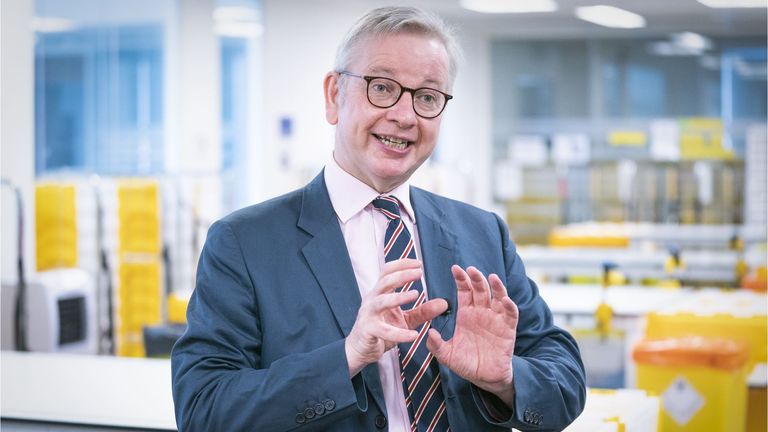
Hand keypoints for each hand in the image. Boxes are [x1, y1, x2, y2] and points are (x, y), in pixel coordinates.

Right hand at [346, 259, 447, 376]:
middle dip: (402, 275)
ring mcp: (368, 314)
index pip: (388, 272)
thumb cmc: (381, 329)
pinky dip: (399, 333)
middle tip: (419, 273)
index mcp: (379, 293)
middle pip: (385, 281)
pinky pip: (384, 331)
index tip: (419, 263)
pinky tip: (413, 335)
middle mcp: (372, 300)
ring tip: (415, 294)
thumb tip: (444, 303)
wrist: (361, 349)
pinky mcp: (368, 330)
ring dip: (398, 297)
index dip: (402, 265)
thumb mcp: (406, 319)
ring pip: (381, 301)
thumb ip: (423, 311)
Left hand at [426, 265, 518, 405]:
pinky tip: (506, 300)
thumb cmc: (466, 363)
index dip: (461, 279)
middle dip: (476, 278)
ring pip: (497, 297)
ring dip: (496, 286)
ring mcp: (496, 319)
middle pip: (480, 290)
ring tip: (491, 277)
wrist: (485, 378)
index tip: (455, 268)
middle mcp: (481, 312)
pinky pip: (511, 314)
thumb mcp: (447, 355)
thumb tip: (429, 333)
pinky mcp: (508, 329)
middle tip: (471, 269)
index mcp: (466, 314)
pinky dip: (510, 306)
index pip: (464, 291)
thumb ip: (437, 345)